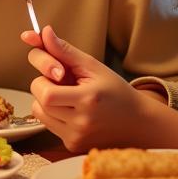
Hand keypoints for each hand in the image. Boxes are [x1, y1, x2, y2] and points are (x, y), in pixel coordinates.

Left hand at [22, 25, 148, 151]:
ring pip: (39, 114)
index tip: (57, 73)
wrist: (138, 123)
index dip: (44, 79)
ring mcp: (76, 138)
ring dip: (46, 101)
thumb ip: (65, 50)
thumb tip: (43, 32)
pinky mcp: (72, 145)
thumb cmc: (116, 92)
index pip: (46, 94)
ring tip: (68, 97)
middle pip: (39, 102)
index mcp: (87, 101)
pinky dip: (53, 115)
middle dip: (44, 87)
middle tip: (63, 83)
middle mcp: (81, 123)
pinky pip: (48, 125)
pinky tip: (72, 111)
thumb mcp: (93, 66)